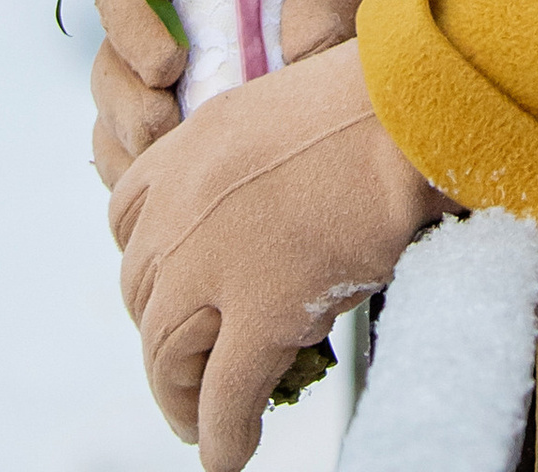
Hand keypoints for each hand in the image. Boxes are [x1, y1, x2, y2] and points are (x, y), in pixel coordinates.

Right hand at [90, 0, 411, 188]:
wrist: (391, 17)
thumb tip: (296, 49)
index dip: (128, 20)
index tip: (172, 61)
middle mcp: (167, 31)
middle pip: (109, 67)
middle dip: (127, 103)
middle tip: (167, 126)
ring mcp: (173, 92)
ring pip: (115, 125)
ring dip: (133, 151)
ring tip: (175, 167)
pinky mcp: (187, 144)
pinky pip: (139, 173)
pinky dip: (149, 189)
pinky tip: (180, 204)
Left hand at [109, 39, 448, 471]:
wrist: (411, 113)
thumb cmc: (378, 101)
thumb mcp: (286, 109)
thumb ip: (257, 157)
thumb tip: (272, 205)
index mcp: (191, 146)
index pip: (126, 215)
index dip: (144, 262)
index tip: (167, 286)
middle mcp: (183, 204)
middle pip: (140, 293)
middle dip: (159, 335)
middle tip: (186, 364)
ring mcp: (215, 262)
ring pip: (165, 354)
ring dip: (179, 397)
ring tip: (198, 421)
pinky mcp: (262, 311)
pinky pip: (223, 397)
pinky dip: (220, 436)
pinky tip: (229, 454)